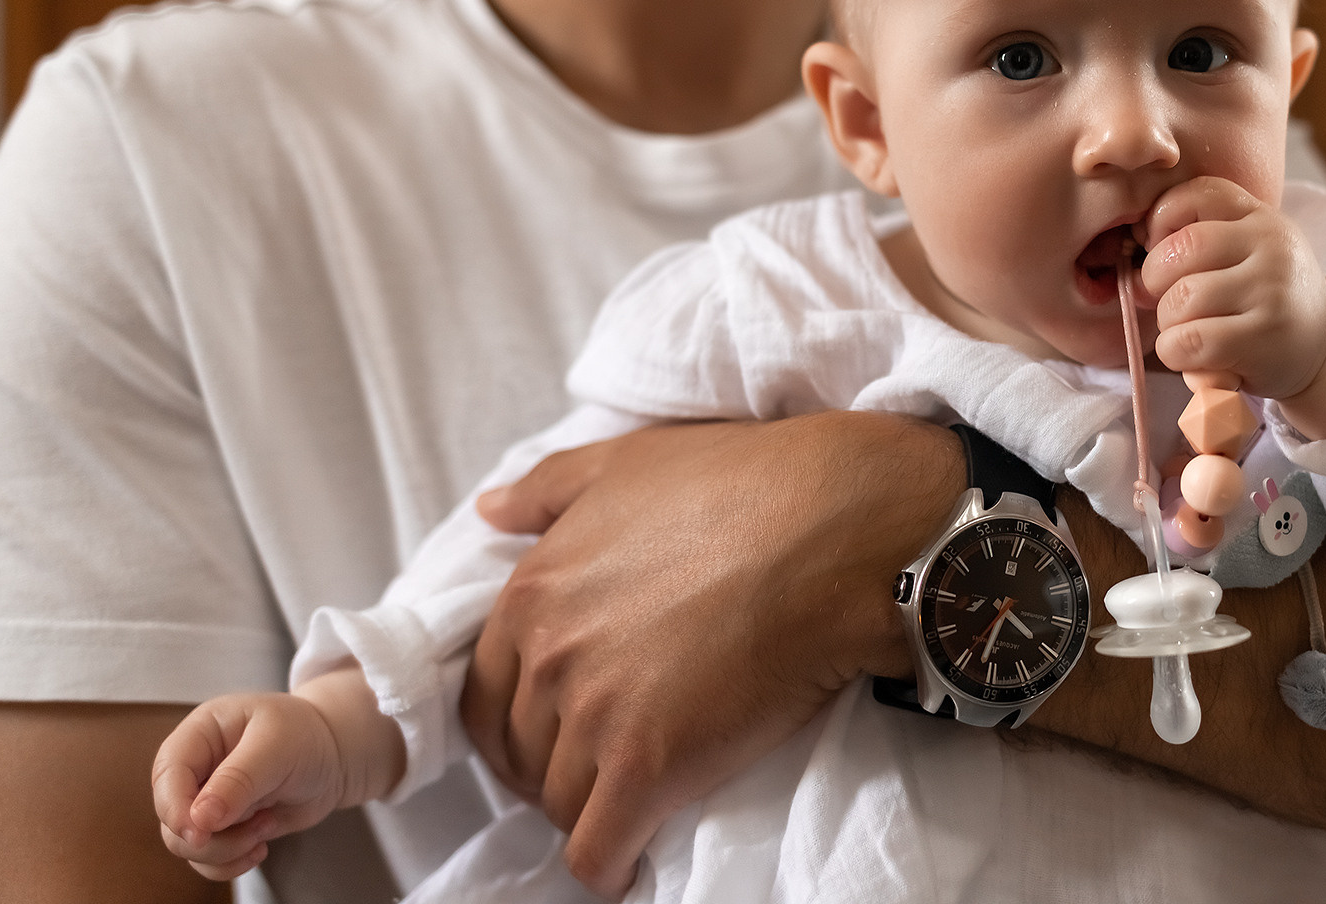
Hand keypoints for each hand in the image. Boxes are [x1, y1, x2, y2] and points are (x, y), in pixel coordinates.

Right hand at [150, 692, 347, 881]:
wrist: (335, 756)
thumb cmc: (307, 736)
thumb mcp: (278, 747)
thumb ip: (239, 779)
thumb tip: (200, 818)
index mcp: (202, 733)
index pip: (167, 773)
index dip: (175, 807)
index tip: (200, 833)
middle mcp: (197, 768)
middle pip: (172, 817)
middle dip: (210, 837)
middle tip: (257, 828)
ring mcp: (206, 800)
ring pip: (187, 845)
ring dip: (226, 850)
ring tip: (266, 827)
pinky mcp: (222, 827)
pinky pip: (207, 860)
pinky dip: (230, 863)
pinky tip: (261, 847)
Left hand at [464, 413, 961, 895]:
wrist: (837, 532)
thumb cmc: (746, 485)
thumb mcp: (629, 461)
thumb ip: (548, 488)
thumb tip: (490, 511)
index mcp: (533, 592)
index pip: (489, 692)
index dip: (523, 719)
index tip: (561, 728)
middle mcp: (550, 658)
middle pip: (521, 755)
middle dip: (553, 768)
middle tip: (601, 768)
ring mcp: (595, 718)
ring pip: (560, 805)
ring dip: (590, 813)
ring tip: (632, 804)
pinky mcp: (649, 771)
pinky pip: (599, 852)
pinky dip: (611, 865)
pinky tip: (634, 860)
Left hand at [1140, 176, 1325, 399]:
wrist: (1324, 348)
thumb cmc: (1264, 298)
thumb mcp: (1246, 252)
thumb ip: (1199, 238)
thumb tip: (1133, 253)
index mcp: (1259, 216)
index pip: (1194, 194)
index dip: (1161, 221)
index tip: (1161, 249)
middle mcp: (1271, 245)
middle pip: (1181, 248)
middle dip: (1155, 279)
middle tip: (1166, 300)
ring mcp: (1271, 291)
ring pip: (1182, 298)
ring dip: (1167, 322)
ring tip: (1185, 331)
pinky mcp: (1265, 338)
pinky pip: (1191, 340)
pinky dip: (1176, 352)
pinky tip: (1193, 356)